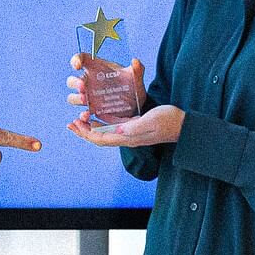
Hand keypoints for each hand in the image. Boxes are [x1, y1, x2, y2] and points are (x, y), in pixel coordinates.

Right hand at [65, 53, 146, 115]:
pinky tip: (87, 115)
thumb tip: (136, 61)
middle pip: (72, 81)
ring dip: (76, 98)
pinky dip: (82, 115)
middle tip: (83, 86)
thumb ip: (137, 69)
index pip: (81, 59)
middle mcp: (88, 82)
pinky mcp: (92, 110)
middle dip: (75, 83)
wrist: (136, 104)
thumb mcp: (135, 76)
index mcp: (95, 68)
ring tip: (85, 99)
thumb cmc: (131, 84)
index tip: (77, 65)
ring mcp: (88, 97)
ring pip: (73, 97)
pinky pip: (81, 113)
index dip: (75, 60)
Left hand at [68, 104, 183, 147]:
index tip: (74, 124)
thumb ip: (134, 127)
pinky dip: (103, 122)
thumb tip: (118, 130)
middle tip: (71, 123)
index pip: (100, 139)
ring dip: (91, 127)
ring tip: (80, 119)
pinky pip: (114, 127)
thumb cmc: (169, 121)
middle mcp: (127, 137)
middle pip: (99, 138)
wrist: (183, 124)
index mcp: (128, 137)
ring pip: (105, 133)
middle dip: (84, 131)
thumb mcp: (150, 121)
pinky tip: (98, 115)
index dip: (85, 133)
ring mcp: (131, 133)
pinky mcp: (135, 127)